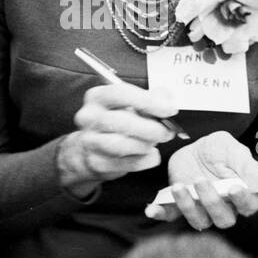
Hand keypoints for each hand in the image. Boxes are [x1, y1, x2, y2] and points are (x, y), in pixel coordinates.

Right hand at [58, 82, 176, 194]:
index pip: (120, 93)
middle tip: (167, 131)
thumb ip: (150, 98)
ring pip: (122, 145)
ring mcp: (90, 142)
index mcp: (97, 97)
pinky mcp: (97, 163)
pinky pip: (127, 163)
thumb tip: (167, 98)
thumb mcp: (129, 104)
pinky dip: (145, 160)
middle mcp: (89, 118)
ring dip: (146, 144)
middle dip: (151, 128)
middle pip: (121, 121)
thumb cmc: (114, 123)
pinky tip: (150, 155)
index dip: (148, 101)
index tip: (169, 109)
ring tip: (155, 142)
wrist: (87, 151)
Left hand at [145, 130, 257, 229]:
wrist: (193, 145)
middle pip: (222, 218)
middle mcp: (222, 207)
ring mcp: (199, 208)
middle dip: (212, 202)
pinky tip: (151, 209)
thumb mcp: (234, 151)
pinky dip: (160, 214)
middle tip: (202, 181)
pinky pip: (169, 216)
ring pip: (198, 220)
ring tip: (179, 187)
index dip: (242, 200)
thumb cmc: (218, 150)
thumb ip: (249, 168)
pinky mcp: (178, 205)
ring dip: (188, 206)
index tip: (235, 187)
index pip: (248, 206)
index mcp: (240, 195)